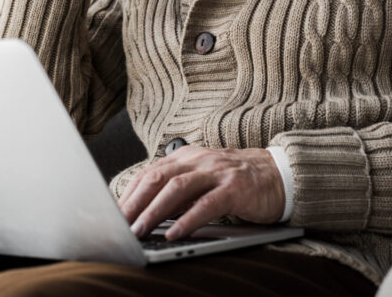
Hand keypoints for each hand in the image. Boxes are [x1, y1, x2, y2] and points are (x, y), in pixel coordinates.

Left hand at [117, 145, 285, 240]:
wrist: (279, 174)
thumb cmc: (236, 181)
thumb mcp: (202, 180)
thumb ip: (177, 190)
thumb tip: (145, 212)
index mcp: (186, 158)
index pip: (148, 173)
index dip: (128, 194)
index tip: (112, 215)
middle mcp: (198, 161)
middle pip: (157, 178)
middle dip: (134, 202)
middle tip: (118, 224)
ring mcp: (217, 173)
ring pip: (177, 188)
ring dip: (154, 211)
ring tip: (139, 230)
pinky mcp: (235, 188)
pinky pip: (207, 204)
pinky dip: (188, 220)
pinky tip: (175, 232)